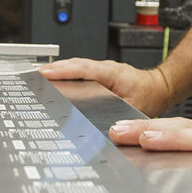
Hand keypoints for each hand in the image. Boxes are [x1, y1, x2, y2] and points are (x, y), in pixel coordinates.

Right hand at [41, 58, 176, 116]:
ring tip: (37, 76)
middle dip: (53, 69)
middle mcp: (104, 68)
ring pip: (74, 66)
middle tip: (32, 75)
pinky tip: (53, 78)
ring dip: (56, 70)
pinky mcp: (98, 73)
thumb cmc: (149, 96)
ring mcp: (100, 69)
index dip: (62, 71)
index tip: (45, 73)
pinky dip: (64, 73)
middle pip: (74, 65)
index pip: (83, 69)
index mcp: (111, 73)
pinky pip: (78, 70)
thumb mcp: (135, 109)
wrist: (159, 87)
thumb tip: (104, 127)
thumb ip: (118, 116)